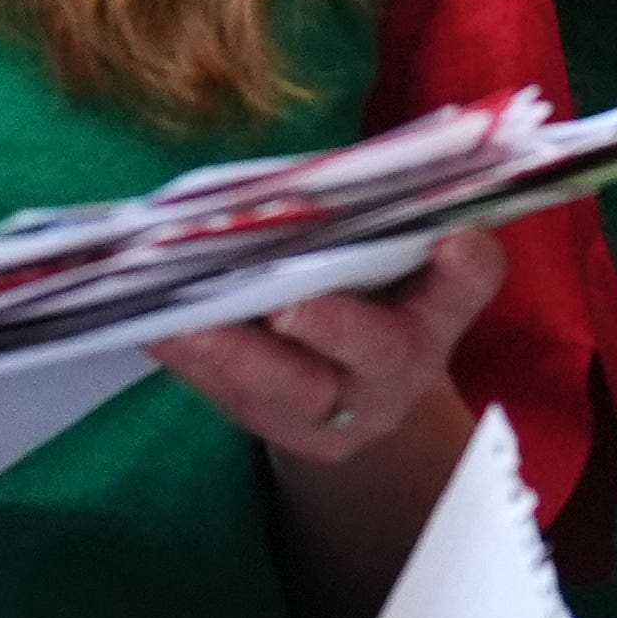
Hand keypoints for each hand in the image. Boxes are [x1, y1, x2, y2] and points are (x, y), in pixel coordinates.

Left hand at [150, 227, 507, 464]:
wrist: (361, 389)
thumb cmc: (383, 292)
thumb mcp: (408, 256)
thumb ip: (402, 220)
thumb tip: (380, 189)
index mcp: (441, 313)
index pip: (467, 285)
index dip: (462, 268)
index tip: (452, 241)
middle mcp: (400, 373)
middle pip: (375, 353)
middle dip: (327, 326)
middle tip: (283, 302)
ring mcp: (338, 413)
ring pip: (285, 388)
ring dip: (226, 349)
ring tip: (172, 313)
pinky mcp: (277, 428)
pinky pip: (229, 397)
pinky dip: (190, 359)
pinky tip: (149, 326)